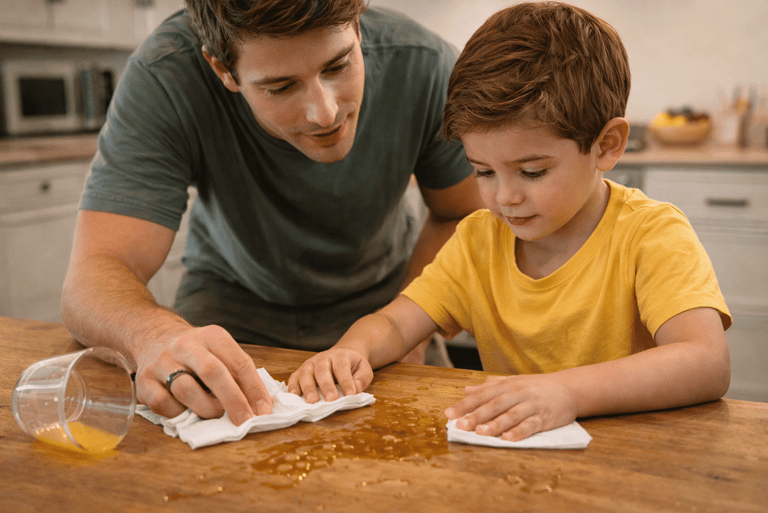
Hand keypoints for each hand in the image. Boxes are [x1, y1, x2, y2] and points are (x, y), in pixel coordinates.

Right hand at [134, 325, 272, 424]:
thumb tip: (260, 406)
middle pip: (213, 372)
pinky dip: (178, 413)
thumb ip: (239, 374)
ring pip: (186, 389)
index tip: (264, 410)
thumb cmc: (197, 353)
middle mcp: (186, 345)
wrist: (154, 338)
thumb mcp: (220, 352)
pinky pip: (163, 403)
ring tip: (215, 415)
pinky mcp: (144, 380)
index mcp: (212, 336)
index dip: (254, 388)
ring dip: (206, 408)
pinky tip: (186, 412)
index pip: (238, 362)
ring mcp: (162, 362)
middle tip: (245, 421)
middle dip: (233, 400)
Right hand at [287, 348, 372, 403]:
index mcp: (340, 355)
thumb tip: (355, 388)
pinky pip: (294, 377)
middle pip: (322, 370)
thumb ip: (362, 378)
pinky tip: (295, 396)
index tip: (350, 395)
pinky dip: (293, 386)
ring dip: (308, 387)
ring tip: (311, 401)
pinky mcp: (301, 371)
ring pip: (306, 373)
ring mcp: (310, 364)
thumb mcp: (364, 369)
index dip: (346, 381)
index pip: (342, 368)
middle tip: (330, 399)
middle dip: (326, 386)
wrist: (341, 355)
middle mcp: (323, 358)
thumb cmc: (352, 365)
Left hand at [444, 373, 577, 440]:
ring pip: (511, 415)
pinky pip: (530, 425)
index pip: (481, 396)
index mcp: (506, 386)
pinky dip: (519, 432)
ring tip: (480, 432)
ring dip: (495, 424)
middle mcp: (517, 394)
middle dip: (476, 416)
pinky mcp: (544, 417)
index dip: (464, 405)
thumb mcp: (512, 382)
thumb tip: (466, 390)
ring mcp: (531, 405)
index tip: (448, 415)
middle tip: (460, 426)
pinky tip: (508, 439)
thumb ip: (489, 387)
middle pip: (494, 405)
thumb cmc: (536, 387)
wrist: (569, 388)